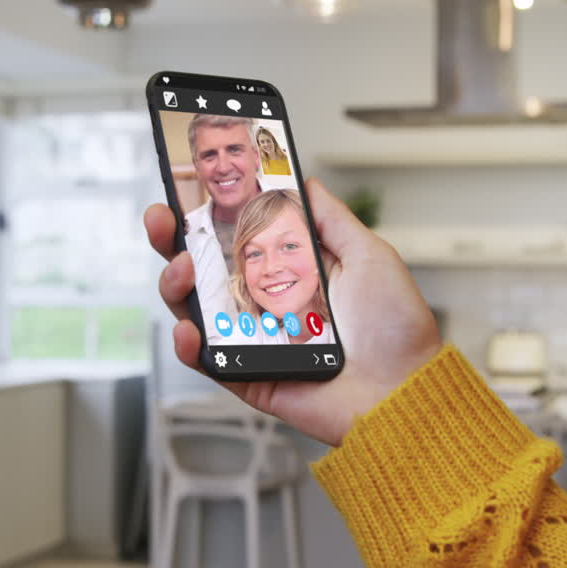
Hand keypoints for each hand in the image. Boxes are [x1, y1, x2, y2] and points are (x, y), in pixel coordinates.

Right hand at [146, 178, 442, 446]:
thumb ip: (330, 218)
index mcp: (288, 271)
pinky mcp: (248, 377)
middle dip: (172, 240)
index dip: (206, 214)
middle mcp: (264, 302)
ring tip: (183, 268)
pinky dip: (188, 345)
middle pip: (202, 268)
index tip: (185, 188)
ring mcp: (252, 340)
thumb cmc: (395, 328)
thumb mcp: (368, 254)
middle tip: (162, 219)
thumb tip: (301, 180)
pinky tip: (188, 328)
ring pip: (195, 309)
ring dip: (175, 284)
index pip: (234, 236)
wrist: (404, 388)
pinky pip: (206, 361)